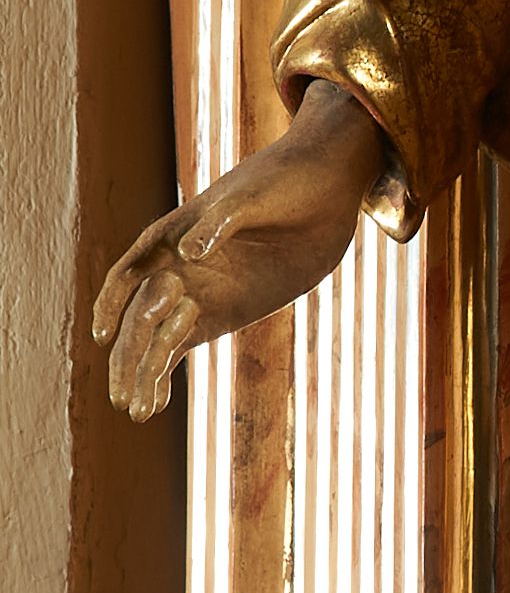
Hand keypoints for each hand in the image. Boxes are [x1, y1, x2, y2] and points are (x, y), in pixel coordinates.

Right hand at [94, 82, 386, 420]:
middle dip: (128, 357)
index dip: (114, 303)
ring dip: (143, 373)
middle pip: (139, 316)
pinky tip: (155, 403)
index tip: (105, 335)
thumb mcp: (251, 197)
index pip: (129, 274)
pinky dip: (165, 372)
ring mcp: (198, 291)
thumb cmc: (282, 180)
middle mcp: (176, 267)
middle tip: (124, 397)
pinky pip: (180, 344)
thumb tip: (190, 253)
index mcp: (172, 235)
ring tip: (137, 412)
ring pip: (155, 337)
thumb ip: (220, 223)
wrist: (322, 190)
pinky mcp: (221, 310)